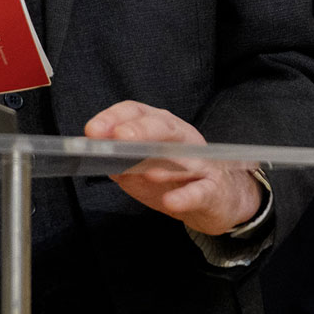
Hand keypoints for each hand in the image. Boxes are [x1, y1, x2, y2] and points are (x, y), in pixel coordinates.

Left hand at [83, 100, 261, 235]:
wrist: (219, 200)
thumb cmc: (175, 180)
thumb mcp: (141, 169)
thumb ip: (119, 161)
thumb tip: (94, 155)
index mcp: (161, 128)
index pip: (137, 112)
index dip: (114, 118)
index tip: (93, 131)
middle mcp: (183, 140)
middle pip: (164, 126)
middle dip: (140, 130)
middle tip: (119, 137)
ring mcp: (201, 164)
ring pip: (187, 155)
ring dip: (165, 162)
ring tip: (146, 169)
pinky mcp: (214, 190)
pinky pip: (201, 192)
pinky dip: (187, 197)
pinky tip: (172, 202)